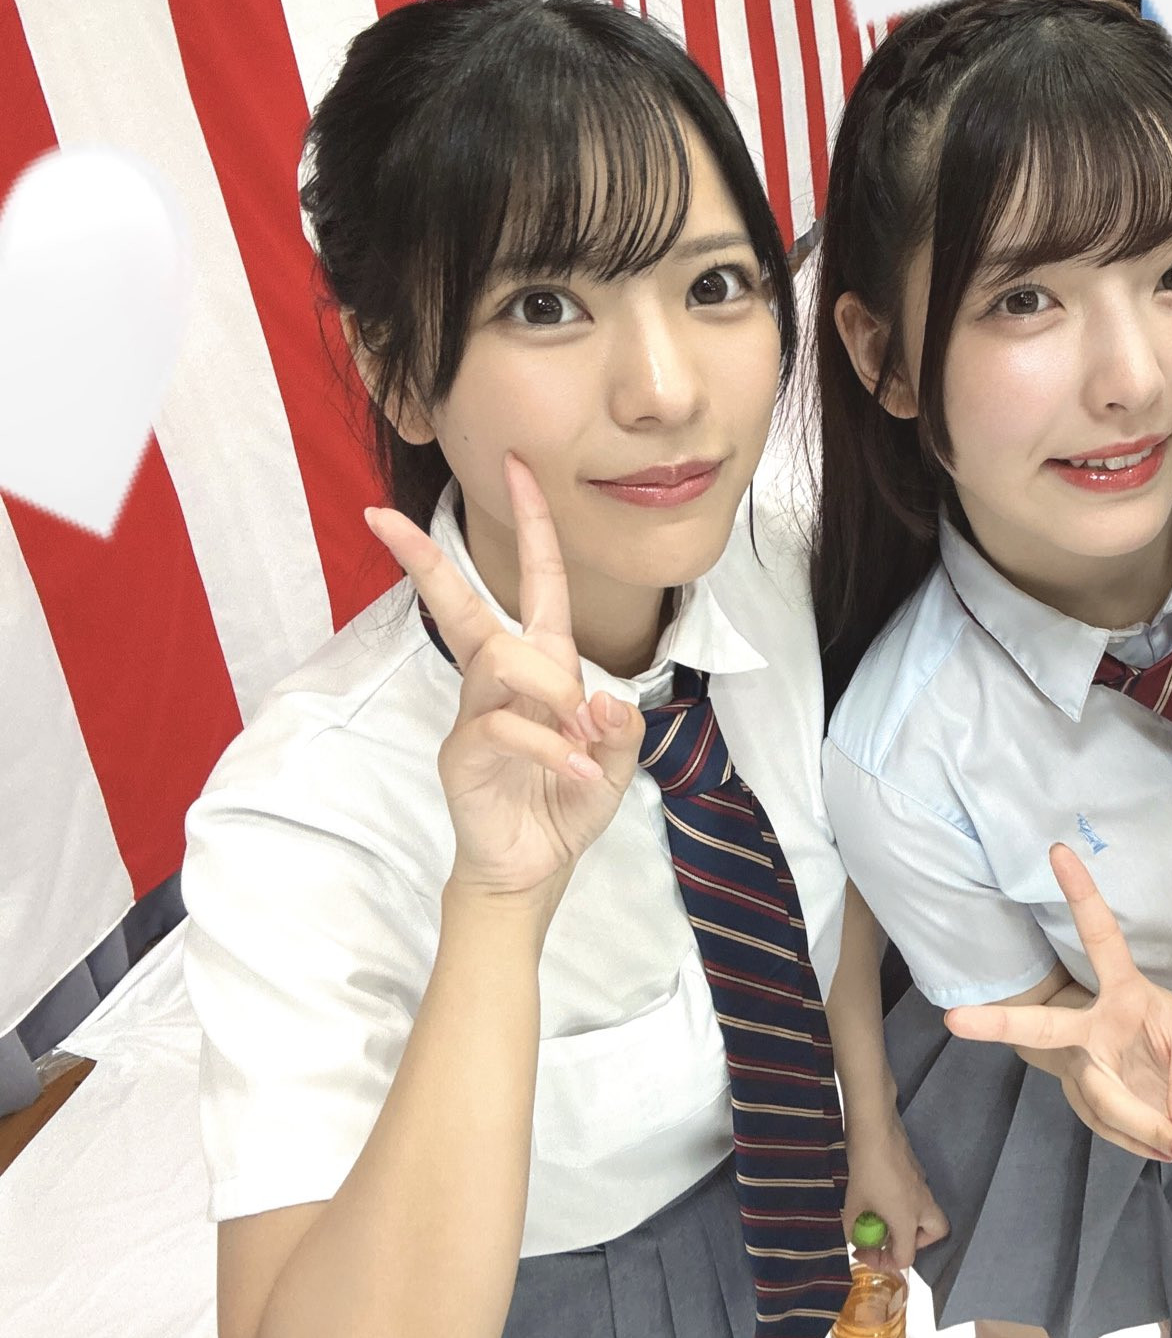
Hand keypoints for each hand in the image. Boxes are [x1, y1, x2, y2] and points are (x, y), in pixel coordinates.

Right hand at [362, 454, 645, 912]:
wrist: (534, 869)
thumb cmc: (566, 803)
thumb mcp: (614, 761)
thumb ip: (619, 727)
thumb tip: (602, 701)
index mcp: (544, 666)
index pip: (539, 584)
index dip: (534, 527)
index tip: (518, 469)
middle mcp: (502, 680)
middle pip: (465, 606)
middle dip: (428, 560)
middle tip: (385, 515)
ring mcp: (476, 714)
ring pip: (502, 659)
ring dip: (554, 690)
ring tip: (581, 738)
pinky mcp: (465, 753)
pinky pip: (504, 726)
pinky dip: (548, 746)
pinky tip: (574, 771)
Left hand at [841, 1107, 948, 1273]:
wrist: (875, 1128)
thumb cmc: (865, 1169)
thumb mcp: (851, 1204)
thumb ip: (849, 1229)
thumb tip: (847, 1240)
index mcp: (908, 1219)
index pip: (906, 1257)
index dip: (883, 1262)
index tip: (863, 1250)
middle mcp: (922, 1204)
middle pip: (936, 1233)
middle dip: (916, 1242)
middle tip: (891, 1237)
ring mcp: (922, 1184)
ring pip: (929, 1212)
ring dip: (911, 1221)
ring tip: (884, 1216)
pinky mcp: (917, 1168)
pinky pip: (919, 1194)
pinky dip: (906, 1201)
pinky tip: (883, 1192)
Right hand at [945, 845, 1171, 1168]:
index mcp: (1123, 991)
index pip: (1100, 938)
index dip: (1080, 895)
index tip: (1058, 849)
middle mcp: (1090, 1026)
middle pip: (1041, 1025)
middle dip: (998, 1022)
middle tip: (954, 1019)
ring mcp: (1082, 1066)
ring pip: (1099, 1102)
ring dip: (1143, 1127)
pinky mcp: (1085, 1103)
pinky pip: (1112, 1130)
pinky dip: (1147, 1142)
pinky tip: (1169, 1146)